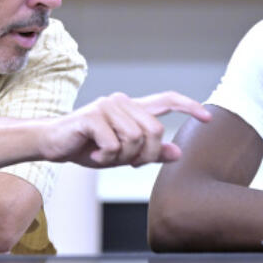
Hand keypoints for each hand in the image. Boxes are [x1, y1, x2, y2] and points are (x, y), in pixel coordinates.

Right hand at [40, 91, 211, 167]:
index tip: (208, 117)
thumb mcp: (123, 154)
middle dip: (145, 155)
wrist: (53, 145)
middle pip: (153, 130)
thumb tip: (178, 153)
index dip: (189, 106)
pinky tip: (92, 154)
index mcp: (133, 109)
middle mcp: (123, 102)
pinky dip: (105, 157)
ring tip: (104, 156)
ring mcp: (107, 106)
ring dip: (121, 157)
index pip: (167, 100)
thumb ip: (150, 152)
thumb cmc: (89, 147)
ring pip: (134, 138)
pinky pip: (113, 144)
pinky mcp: (92, 116)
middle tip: (127, 163)